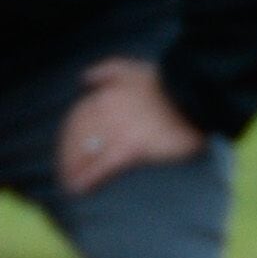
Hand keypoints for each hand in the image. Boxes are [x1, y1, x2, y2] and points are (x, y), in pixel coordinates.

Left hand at [57, 58, 206, 193]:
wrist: (192, 92)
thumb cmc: (167, 84)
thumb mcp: (132, 69)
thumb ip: (107, 71)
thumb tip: (84, 79)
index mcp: (106, 94)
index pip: (77, 118)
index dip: (67, 137)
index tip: (65, 151)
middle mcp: (106, 110)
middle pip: (76, 136)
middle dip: (66, 155)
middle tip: (63, 172)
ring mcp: (118, 129)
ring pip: (85, 151)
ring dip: (71, 168)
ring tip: (68, 184)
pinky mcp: (132, 146)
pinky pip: (103, 164)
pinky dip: (87, 177)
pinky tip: (79, 188)